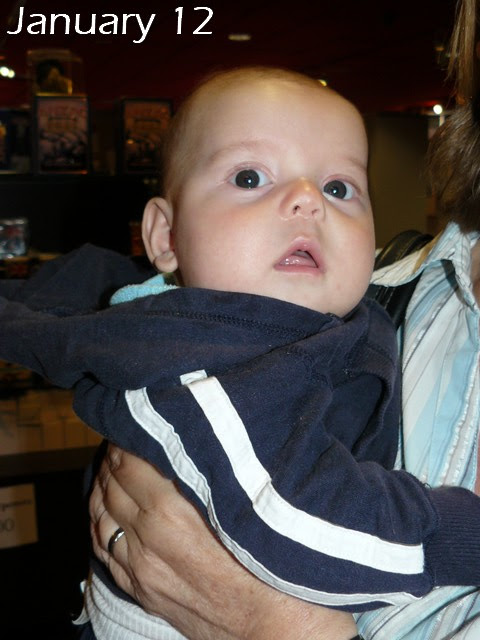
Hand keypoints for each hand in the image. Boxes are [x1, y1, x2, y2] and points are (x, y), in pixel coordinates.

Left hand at [90, 444, 356, 639]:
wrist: (278, 635)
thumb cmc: (277, 568)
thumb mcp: (252, 505)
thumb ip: (218, 469)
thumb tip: (202, 435)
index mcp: (173, 512)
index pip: (130, 459)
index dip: (131, 432)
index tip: (143, 416)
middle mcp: (148, 538)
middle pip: (113, 480)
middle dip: (119, 451)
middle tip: (133, 430)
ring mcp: (140, 568)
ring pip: (101, 511)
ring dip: (107, 481)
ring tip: (120, 461)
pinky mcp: (141, 588)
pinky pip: (102, 544)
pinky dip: (100, 516)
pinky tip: (109, 503)